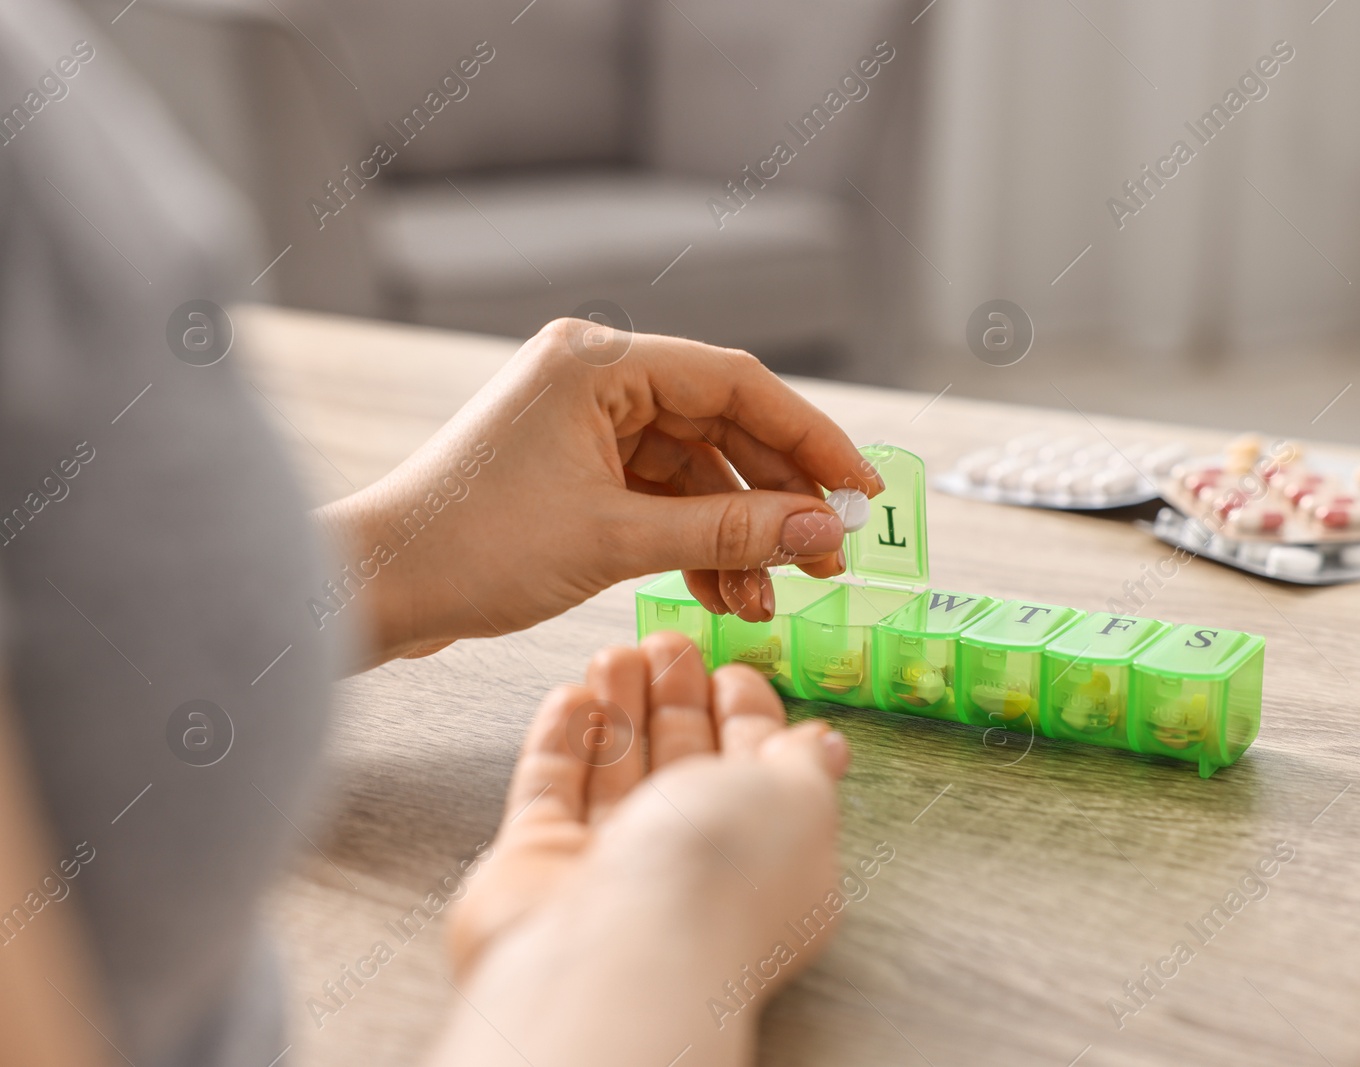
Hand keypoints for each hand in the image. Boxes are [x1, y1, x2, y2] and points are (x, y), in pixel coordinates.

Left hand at [318, 319, 881, 664]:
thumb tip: (824, 532)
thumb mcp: (615, 540)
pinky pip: (659, 497)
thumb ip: (729, 534)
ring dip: (737, 534)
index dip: (811, 437)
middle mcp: (594, 378)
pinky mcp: (574, 469)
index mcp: (598, 362)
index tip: (862, 490)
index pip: (737, 383)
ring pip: (696, 471)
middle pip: (722, 426)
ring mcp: (583, 424)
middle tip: (826, 558)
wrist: (374, 589)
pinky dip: (695, 543)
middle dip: (777, 498)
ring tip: (772, 598)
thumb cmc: (470, 550)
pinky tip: (727, 594)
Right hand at [431, 633, 849, 1066]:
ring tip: (617, 652)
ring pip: (616, 770)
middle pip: (682, 766)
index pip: (756, 775)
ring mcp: (610, 867)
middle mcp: (689, 867)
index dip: (746, 718)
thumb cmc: (722, 873)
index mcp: (768, 860)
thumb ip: (805, 765)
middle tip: (667, 643)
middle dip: (676, 699)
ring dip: (619, 705)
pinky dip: (563, 738)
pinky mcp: (540, 861)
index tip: (729, 670)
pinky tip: (573, 694)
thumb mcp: (800, 801)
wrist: (617, 947)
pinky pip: (552, 788)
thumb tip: (826, 745)